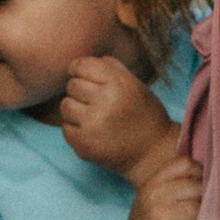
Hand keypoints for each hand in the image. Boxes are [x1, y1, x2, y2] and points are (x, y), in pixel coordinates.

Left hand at [58, 53, 173, 175]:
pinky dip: (76, 129)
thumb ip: (110, 67)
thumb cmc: (144, 115)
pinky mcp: (84, 145)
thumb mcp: (135, 85)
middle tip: (95, 102)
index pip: (81, 66)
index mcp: (119, 83)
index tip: (83, 77)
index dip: (79, 70)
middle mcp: (105, 101)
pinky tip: (92, 132)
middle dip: (80, 92)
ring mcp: (93, 125)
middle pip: (72, 85)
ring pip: (65, 106)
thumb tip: (78, 64)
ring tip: (92, 117)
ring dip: (75, 110)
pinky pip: (66, 128)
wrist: (154, 154)